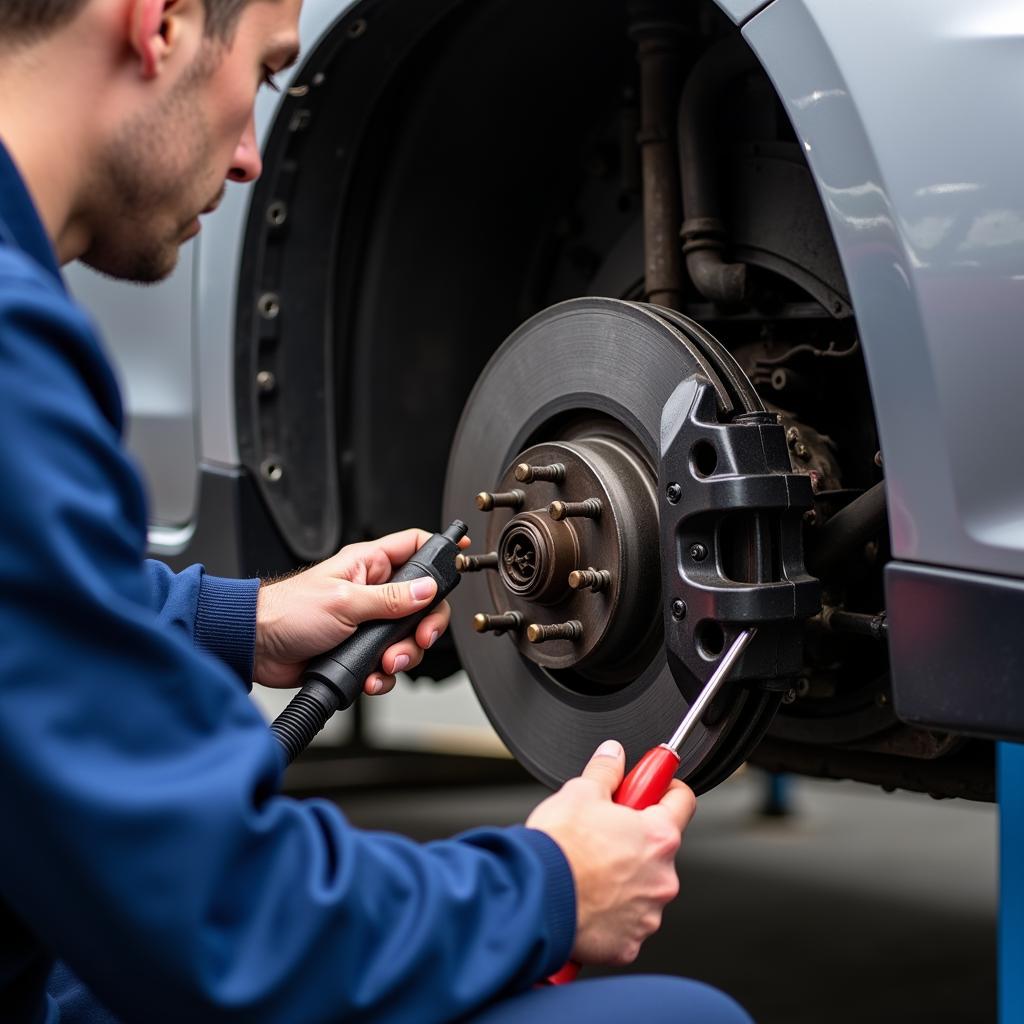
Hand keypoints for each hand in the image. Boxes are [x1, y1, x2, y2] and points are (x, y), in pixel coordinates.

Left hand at [253, 528, 468, 691]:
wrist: (256, 647)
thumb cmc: (287, 611)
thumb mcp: (345, 601)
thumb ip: (389, 599)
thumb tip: (427, 590)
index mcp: (368, 565)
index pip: (415, 546)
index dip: (441, 549)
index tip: (462, 555)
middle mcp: (372, 591)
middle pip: (422, 603)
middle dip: (423, 627)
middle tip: (417, 638)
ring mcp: (367, 622)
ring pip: (407, 638)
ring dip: (403, 656)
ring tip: (385, 664)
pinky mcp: (358, 649)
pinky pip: (387, 662)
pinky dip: (384, 674)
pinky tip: (371, 676)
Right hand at [525, 739, 694, 966]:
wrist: (534, 897)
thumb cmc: (559, 849)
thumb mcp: (580, 792)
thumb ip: (605, 770)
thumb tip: (613, 754)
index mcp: (658, 835)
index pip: (682, 800)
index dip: (666, 787)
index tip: (654, 784)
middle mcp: (662, 877)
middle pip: (656, 848)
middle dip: (633, 839)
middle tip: (600, 834)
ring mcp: (647, 914)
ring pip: (641, 887)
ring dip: (622, 878)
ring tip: (587, 870)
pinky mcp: (628, 944)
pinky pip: (625, 923)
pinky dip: (609, 913)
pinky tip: (585, 900)